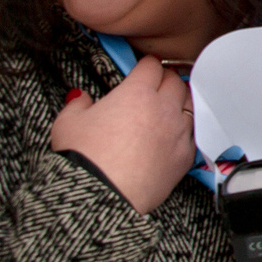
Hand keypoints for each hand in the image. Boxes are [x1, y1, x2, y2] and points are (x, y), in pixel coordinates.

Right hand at [50, 55, 195, 213]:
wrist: (101, 196)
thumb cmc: (83, 158)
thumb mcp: (68, 123)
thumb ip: (77, 104)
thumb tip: (80, 97)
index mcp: (137, 93)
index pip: (151, 66)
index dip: (146, 66)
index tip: (142, 69)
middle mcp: (164, 108)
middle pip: (175, 81)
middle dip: (164, 80)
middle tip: (154, 86)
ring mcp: (178, 132)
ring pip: (190, 104)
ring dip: (180, 101)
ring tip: (168, 106)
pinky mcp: (185, 156)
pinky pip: (193, 133)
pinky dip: (186, 128)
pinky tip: (175, 132)